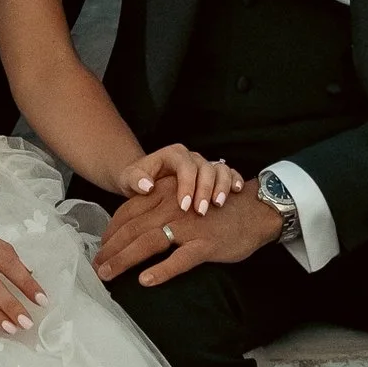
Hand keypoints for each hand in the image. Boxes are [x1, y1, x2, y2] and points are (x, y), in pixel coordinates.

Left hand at [95, 176, 286, 287]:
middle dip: (111, 248)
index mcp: (166, 195)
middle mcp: (173, 208)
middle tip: (96, 267)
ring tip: (108, 274)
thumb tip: (137, 226)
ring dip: (125, 259)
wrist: (255, 209)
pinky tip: (146, 281)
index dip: (111, 230)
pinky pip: (180, 259)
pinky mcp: (206, 244)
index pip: (129, 211)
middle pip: (133, 228)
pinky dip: (162, 270)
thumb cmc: (218, 207)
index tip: (100, 247)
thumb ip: (162, 207)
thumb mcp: (186, 198)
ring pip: (149, 242)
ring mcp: (189, 227)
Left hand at [114, 142, 241, 215]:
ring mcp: (204, 165)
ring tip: (219, 204)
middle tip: (201, 212)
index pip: (185, 166)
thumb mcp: (130, 178)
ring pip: (220, 169)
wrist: (145, 180)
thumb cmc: (138, 181)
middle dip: (205, 190)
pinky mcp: (214, 175)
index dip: (187, 185)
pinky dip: (234, 180)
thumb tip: (147, 186)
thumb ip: (136, 180)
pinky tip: (237, 192)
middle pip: (205, 168)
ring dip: (222, 186)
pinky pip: (229, 172)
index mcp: (173, 155)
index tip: (183, 206)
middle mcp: (191, 157)